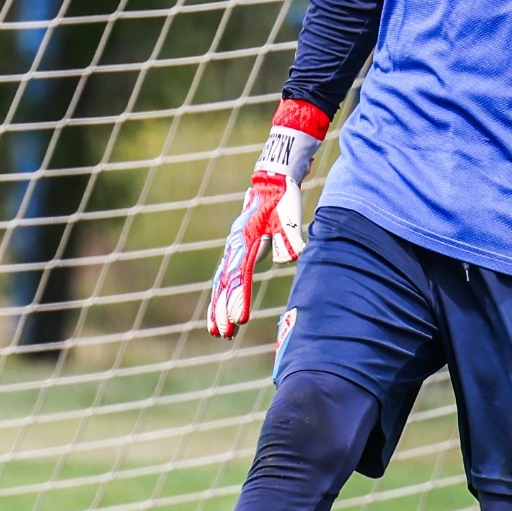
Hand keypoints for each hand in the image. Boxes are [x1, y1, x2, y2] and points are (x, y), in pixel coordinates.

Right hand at [207, 99, 328, 337]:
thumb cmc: (283, 195)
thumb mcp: (289, 211)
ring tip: (218, 332)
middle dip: (223, 308)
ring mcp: (232, 246)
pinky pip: (224, 276)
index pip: (240, 273)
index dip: (239, 297)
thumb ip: (289, 233)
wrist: (272, 177)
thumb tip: (293, 257)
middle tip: (224, 333)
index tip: (239, 320)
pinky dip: (221, 295)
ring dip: (218, 306)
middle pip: (225, 281)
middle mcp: (234, 243)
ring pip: (221, 281)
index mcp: (246, 236)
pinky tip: (220, 314)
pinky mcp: (236, 248)